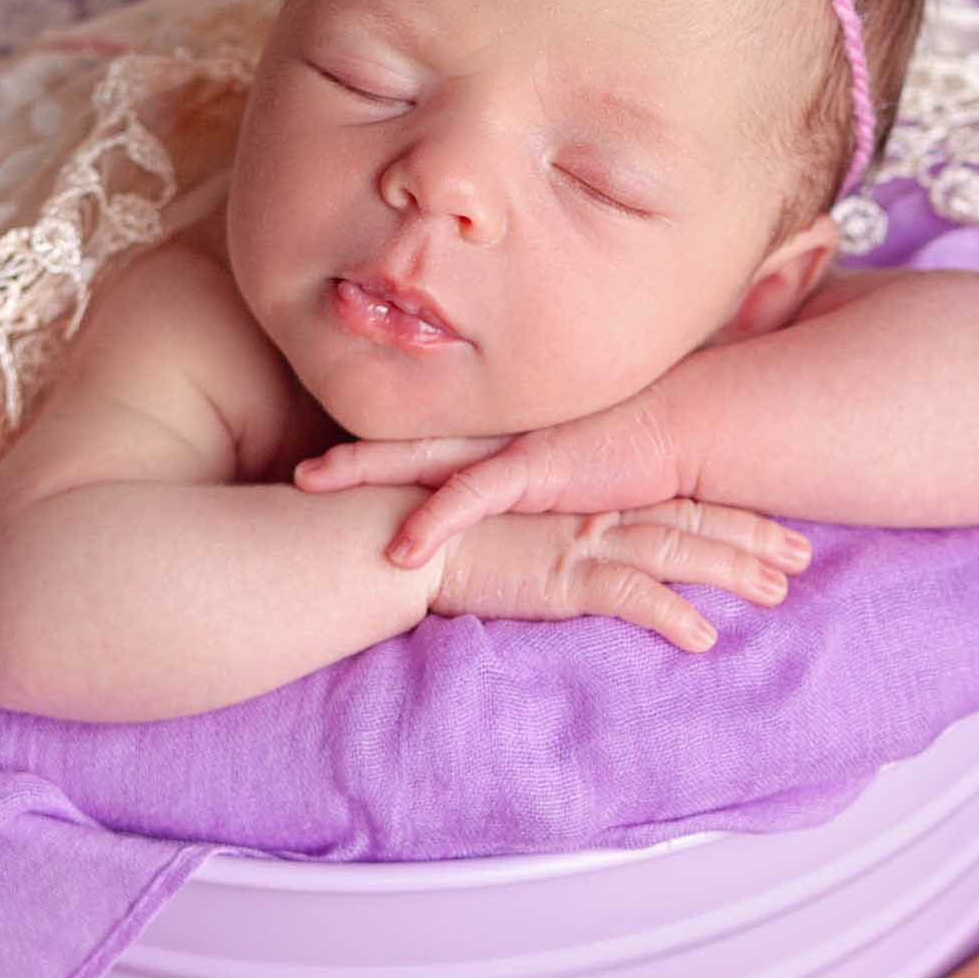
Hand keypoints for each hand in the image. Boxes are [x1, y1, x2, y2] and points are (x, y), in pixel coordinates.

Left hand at [297, 393, 741, 571]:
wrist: (686, 427)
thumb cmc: (632, 452)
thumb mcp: (568, 471)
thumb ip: (530, 485)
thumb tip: (502, 511)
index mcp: (496, 437)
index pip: (419, 439)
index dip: (370, 451)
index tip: (318, 463)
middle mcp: (494, 436)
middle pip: (403, 441)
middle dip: (346, 456)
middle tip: (292, 473)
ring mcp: (511, 448)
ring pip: (419, 457)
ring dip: (362, 470)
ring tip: (308, 485)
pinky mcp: (539, 470)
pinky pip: (472, 496)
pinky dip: (433, 522)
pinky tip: (398, 549)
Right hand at [424, 501, 803, 653]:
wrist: (401, 534)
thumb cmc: (452, 537)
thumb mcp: (520, 535)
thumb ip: (560, 545)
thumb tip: (586, 565)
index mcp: (594, 501)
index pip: (679, 507)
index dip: (733, 519)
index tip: (778, 534)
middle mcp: (598, 513)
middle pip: (693, 524)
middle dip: (754, 539)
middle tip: (804, 558)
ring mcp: (582, 541)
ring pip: (677, 554)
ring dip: (731, 572)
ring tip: (778, 594)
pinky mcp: (560, 574)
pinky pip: (628, 597)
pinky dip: (669, 616)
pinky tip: (704, 639)